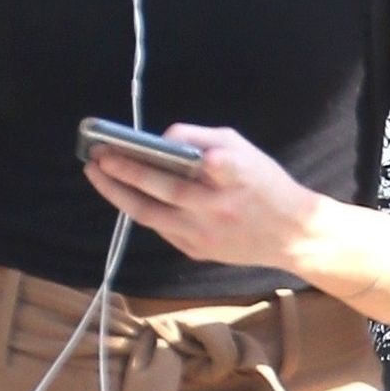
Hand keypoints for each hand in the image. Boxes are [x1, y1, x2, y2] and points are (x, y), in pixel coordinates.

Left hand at [82, 123, 314, 271]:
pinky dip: (141, 208)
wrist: (292, 235)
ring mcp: (206, 234)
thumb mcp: (248, 152)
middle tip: (99, 156)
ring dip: (119, 194)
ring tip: (98, 173)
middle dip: (127, 171)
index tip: (152, 142)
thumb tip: (163, 139)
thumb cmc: (267, 185)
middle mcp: (219, 207)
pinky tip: (126, 194)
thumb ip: (207, 140)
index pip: (213, 163)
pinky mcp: (197, 251)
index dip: (184, 152)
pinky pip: (162, 227)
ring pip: (152, 214)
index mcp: (238, 177)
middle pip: (166, 190)